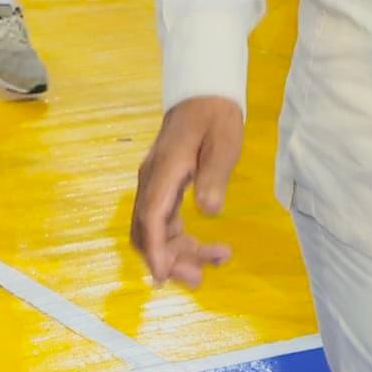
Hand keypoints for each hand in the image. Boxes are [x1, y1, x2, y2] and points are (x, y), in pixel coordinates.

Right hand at [132, 96, 246, 288]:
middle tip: (198, 279)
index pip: (151, 217)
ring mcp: (155, 185)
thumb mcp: (223, 145)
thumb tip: (208, 211)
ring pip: (157, 229)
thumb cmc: (216, 116)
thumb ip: (214, 178)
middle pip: (147, 230)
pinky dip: (182, 239)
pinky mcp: (165, 187)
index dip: (155, 250)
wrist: (204, 93)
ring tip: (215, 262)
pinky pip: (166, 221)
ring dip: (179, 252)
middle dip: (167, 259)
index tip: (163, 276)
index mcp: (164, 171)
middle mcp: (152, 181)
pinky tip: (208, 248)